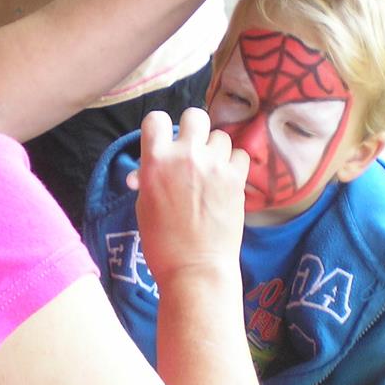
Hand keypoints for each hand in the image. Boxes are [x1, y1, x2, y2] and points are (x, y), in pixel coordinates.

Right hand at [135, 109, 248, 285]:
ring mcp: (213, 165)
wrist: (194, 267)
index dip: (160, 127)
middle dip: (194, 130)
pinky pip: (240, 154)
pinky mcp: (236, 179)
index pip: (156, 118)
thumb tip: (147, 168)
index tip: (165, 140)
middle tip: (193, 149)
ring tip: (212, 170)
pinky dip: (234, 164)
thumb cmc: (162, 242)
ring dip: (216, 149)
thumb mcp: (144, 205)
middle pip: (195, 116)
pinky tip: (227, 180)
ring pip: (220, 136)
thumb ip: (149, 177)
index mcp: (156, 160)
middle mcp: (185, 155)